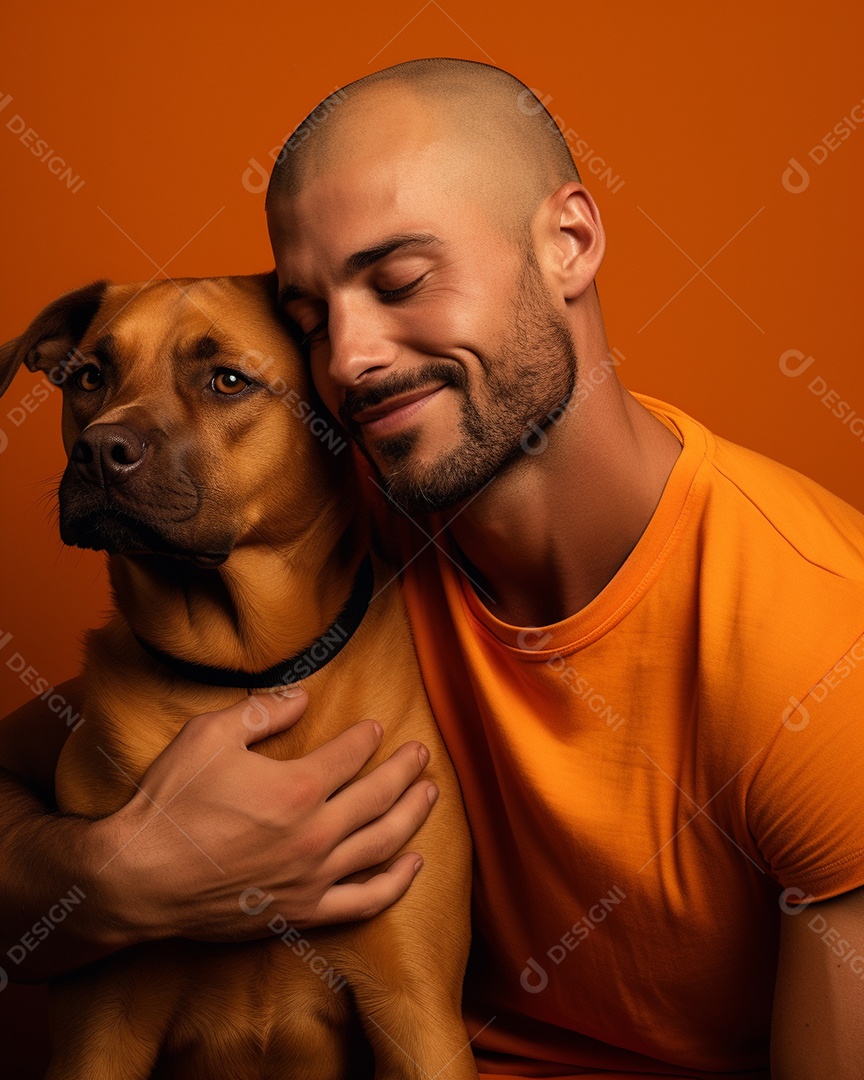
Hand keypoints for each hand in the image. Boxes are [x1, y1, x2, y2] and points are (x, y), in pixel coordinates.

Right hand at [93, 687, 437, 944]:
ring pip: (383, 844)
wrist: (139, 879)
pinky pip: (363, 901)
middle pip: (379, 795)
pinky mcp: (302, 911)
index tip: (375, 727)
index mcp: (297, 787)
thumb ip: (262, 712)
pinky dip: (395, 883)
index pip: (351, 754)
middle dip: (405, 769)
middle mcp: (315, 834)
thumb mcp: (209, 736)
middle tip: (422, 753)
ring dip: (413, 815)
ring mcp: (313, 877)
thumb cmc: (171, 805)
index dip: (367, 737)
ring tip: (431, 794)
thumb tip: (302, 697)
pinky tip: (413, 864)